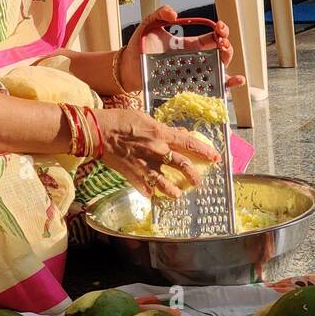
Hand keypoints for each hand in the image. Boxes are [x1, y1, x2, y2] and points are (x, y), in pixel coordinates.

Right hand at [97, 106, 219, 198]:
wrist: (99, 131)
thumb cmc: (121, 120)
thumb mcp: (145, 118)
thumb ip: (164, 128)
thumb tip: (179, 132)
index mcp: (162, 135)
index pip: (189, 143)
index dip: (205, 150)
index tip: (216, 157)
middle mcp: (158, 151)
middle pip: (183, 165)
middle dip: (194, 176)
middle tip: (199, 182)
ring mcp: (146, 165)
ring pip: (166, 183)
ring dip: (174, 191)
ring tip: (178, 195)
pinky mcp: (134, 175)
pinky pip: (145, 188)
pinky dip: (149, 193)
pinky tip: (152, 197)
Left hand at [120, 4, 245, 91]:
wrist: (129, 68)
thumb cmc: (140, 47)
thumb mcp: (150, 24)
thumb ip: (160, 13)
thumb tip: (174, 12)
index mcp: (189, 46)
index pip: (212, 38)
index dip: (220, 31)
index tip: (219, 27)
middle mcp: (196, 61)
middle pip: (220, 53)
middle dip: (226, 45)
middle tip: (222, 40)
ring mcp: (194, 76)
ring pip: (220, 71)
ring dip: (229, 61)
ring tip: (226, 52)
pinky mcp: (190, 89)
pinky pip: (213, 89)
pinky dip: (228, 85)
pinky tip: (237, 79)